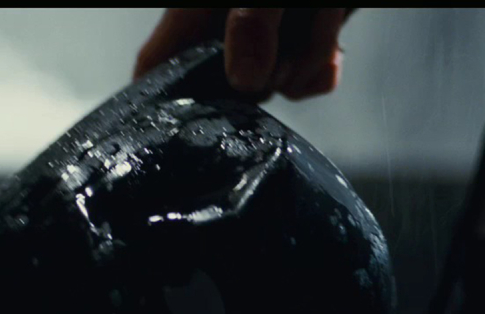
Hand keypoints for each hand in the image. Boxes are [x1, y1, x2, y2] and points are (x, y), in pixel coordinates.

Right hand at [134, 8, 354, 101]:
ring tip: (319, 8)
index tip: (169, 131)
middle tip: (282, 47)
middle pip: (223, 85)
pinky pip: (304, 79)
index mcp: (196, 8)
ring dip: (302, 59)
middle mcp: (225, 24)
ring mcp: (265, 34)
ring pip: (271, 83)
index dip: (155, 101)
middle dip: (258, 80)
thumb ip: (253, 20)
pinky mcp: (301, 38)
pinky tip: (329, 30)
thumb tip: (246, 80)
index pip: (156, 64)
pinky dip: (320, 64)